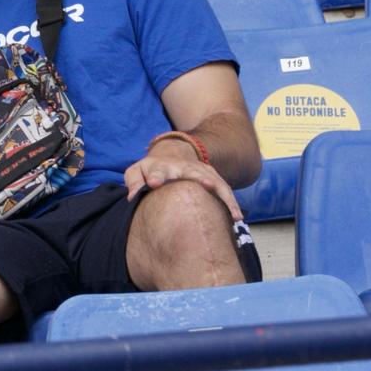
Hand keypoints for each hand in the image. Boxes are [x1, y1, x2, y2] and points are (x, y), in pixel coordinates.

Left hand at [123, 142, 242, 220]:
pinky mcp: (213, 177)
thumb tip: (132, 198)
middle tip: (208, 186)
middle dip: (200, 178)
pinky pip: (225, 190)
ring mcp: (201, 171)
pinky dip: (232, 202)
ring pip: (216, 182)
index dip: (155, 176)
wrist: (173, 153)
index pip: (157, 170)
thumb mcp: (137, 171)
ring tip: (233, 214)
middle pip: (193, 172)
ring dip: (225, 195)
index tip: (153, 183)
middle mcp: (183, 168)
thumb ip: (133, 182)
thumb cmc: (151, 169)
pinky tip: (238, 217)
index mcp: (160, 167)